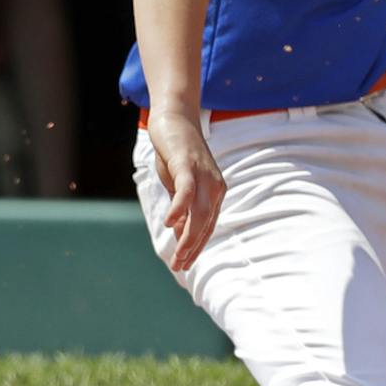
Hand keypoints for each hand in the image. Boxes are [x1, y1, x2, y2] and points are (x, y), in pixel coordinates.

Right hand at [146, 109, 226, 270]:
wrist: (174, 118)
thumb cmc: (176, 153)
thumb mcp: (179, 185)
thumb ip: (183, 207)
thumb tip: (182, 232)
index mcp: (214, 192)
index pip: (207, 226)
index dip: (196, 247)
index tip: (184, 265)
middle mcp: (214, 185)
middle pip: (206, 223)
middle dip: (192, 248)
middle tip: (178, 267)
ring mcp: (203, 174)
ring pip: (199, 212)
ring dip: (188, 237)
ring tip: (177, 255)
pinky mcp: (188, 163)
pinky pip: (187, 190)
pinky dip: (180, 208)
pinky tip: (171, 224)